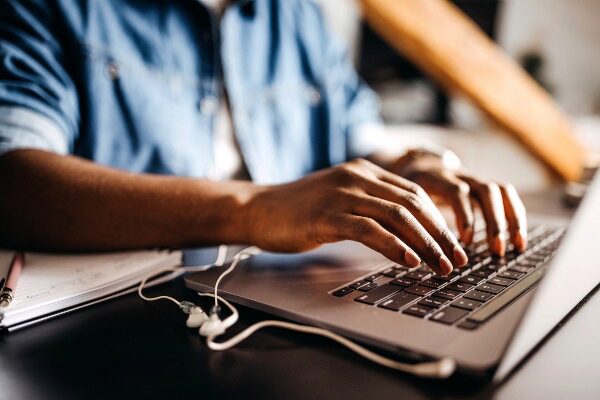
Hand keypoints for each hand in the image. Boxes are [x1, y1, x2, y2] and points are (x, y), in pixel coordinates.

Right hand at [244, 159, 468, 275]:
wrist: (258, 208)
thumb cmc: (299, 209)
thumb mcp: (340, 198)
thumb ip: (370, 206)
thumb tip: (404, 231)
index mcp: (365, 171)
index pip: (414, 192)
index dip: (439, 219)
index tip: (454, 244)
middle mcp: (358, 177)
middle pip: (413, 203)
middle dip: (440, 233)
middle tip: (457, 259)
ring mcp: (342, 193)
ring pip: (397, 215)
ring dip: (425, 242)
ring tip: (440, 266)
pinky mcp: (326, 214)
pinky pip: (369, 229)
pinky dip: (393, 245)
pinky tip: (409, 260)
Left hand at [390, 150, 526, 255]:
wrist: (415, 163)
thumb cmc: (405, 189)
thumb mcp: (401, 199)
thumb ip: (406, 218)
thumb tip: (409, 253)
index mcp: (436, 176)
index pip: (455, 191)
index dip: (464, 215)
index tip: (466, 240)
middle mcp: (460, 174)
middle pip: (485, 189)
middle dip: (494, 220)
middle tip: (496, 249)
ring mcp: (474, 178)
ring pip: (500, 191)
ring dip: (511, 219)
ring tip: (516, 247)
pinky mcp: (483, 186)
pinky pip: (507, 197)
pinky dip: (515, 217)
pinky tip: (518, 241)